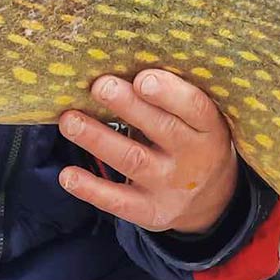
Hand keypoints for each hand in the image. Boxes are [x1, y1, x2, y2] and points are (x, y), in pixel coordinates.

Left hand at [57, 69, 239, 234]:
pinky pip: (118, 201)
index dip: (169, 93)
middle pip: (162, 129)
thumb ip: (168, 99)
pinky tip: (68, 174)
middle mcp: (193, 159)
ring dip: (98, 139)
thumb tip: (118, 67)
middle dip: (129, 106)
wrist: (211, 202)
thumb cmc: (190, 142)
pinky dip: (91, 189)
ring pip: (133, 161)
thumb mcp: (195, 122)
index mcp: (209, 129)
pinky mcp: (150, 212)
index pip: (195, 108)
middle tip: (100, 86)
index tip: (141, 78)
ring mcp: (171, 187)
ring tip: (69, 121)